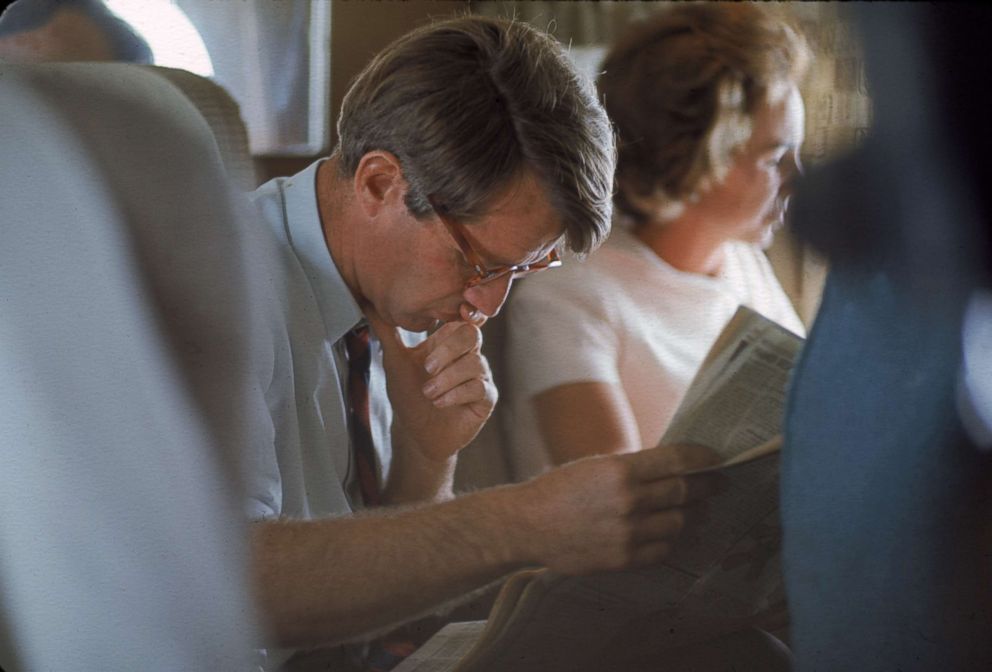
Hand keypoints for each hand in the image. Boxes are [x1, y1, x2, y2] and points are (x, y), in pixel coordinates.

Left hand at [366, 307, 496, 462]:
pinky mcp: (486, 398)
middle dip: (447, 350)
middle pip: (471, 335)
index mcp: (447, 342)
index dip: (461, 315)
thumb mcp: (394, 361)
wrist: (416, 434)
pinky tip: (439, 402)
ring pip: (474, 363)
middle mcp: (467, 355)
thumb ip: (385, 331)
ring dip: (446, 379)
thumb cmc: (408, 396)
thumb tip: (366, 301)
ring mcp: (479, 376)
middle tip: (427, 368)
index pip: (460, 319)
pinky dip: (455, 394)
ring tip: (428, 392)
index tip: (452, 317)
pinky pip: (479, 387)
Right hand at [515, 444, 723, 573]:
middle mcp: (628, 500)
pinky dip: (671, 540)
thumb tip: (675, 469)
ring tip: (698, 511)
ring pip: (678, 523)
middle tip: (718, 484)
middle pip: (685, 492)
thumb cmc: (560, 490)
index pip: (677, 461)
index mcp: (621, 469)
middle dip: (707, 487)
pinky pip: (663, 550)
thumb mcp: (596, 466)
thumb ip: (634, 468)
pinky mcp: (624, 558)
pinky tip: (671, 533)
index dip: (703, 459)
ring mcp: (627, 532)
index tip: (716, 459)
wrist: (528, 525)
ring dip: (692, 516)